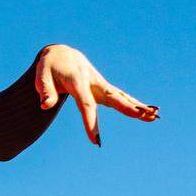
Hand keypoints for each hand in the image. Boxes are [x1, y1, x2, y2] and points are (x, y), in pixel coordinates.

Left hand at [35, 43, 158, 146]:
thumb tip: (46, 105)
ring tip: (154, 116)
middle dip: (125, 107)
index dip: (90, 121)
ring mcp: (101, 85)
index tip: (95, 141)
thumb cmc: (50, 68)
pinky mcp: (105, 88)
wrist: (63, 54)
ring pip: (121, 96)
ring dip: (137, 106)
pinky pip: (122, 97)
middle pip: (111, 97)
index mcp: (77, 80)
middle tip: (140, 115)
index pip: (85, 104)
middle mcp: (93, 82)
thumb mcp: (41, 75)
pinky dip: (136, 105)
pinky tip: (150, 114)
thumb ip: (44, 90)